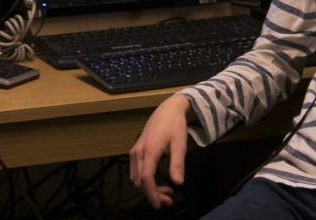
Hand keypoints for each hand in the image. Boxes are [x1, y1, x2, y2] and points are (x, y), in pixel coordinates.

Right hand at [129, 94, 192, 208]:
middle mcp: (138, 152)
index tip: (159, 205)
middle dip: (153, 194)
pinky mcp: (136, 151)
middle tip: (170, 199)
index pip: (146, 179)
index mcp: (149, 150)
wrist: (168, 110)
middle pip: (140, 181)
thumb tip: (178, 183)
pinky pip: (136, 171)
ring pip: (137, 178)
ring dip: (149, 188)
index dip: (152, 194)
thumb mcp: (180, 144)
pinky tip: (158, 181)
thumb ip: (178, 164)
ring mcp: (135, 151)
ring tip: (167, 191)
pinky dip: (146, 180)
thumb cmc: (175, 125)